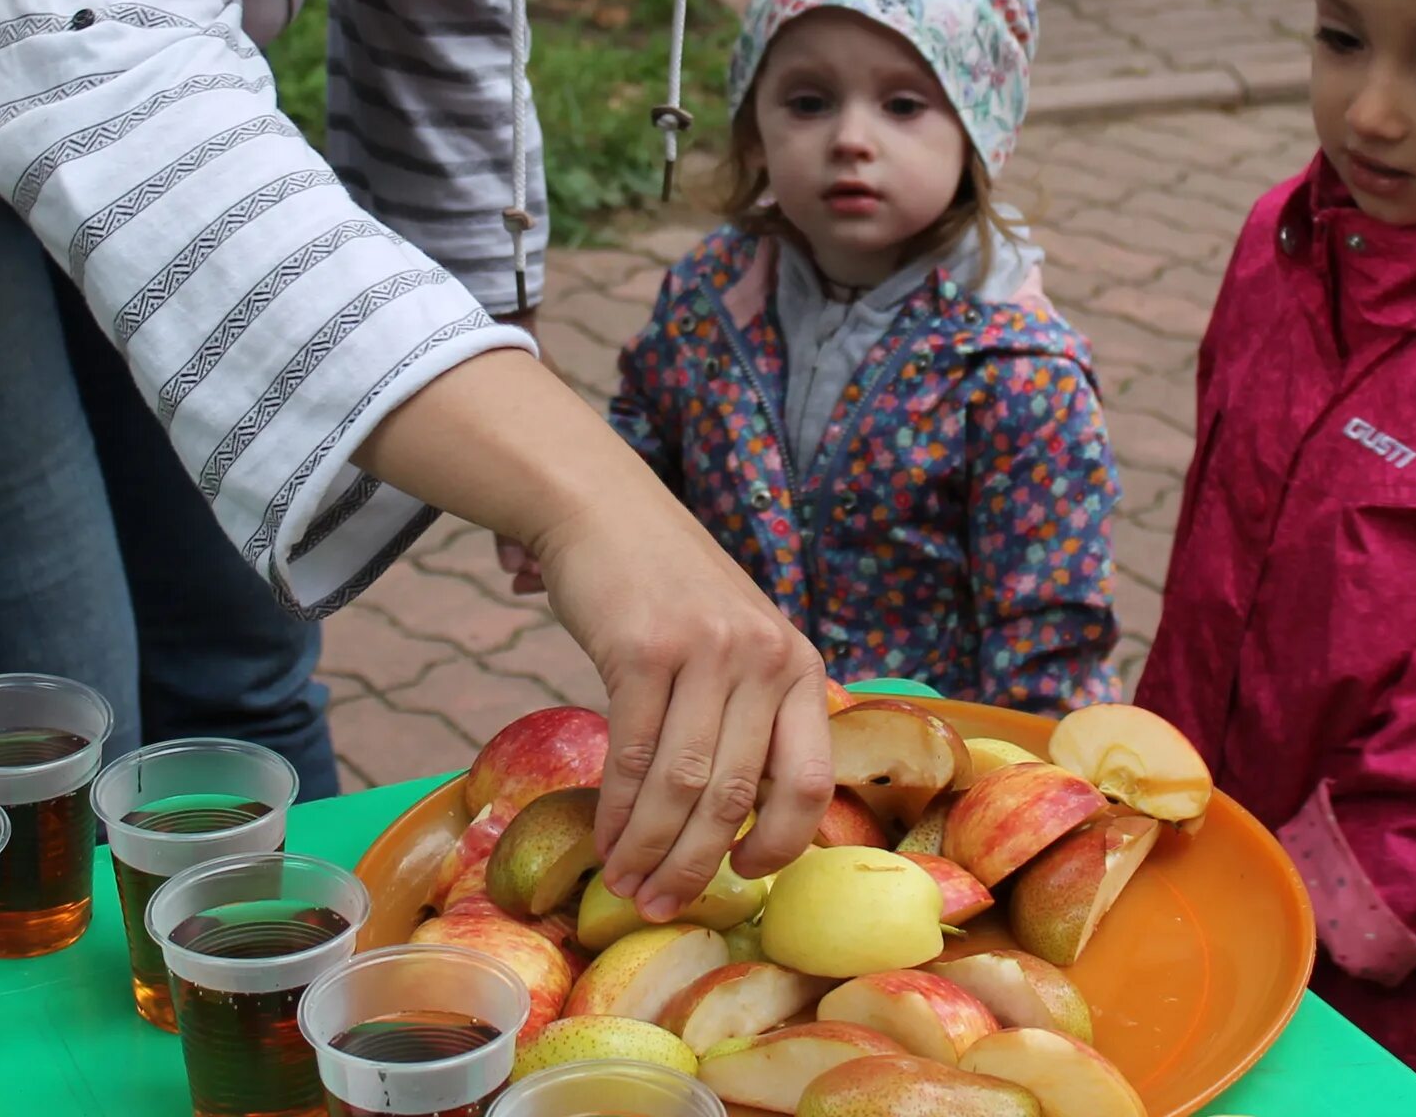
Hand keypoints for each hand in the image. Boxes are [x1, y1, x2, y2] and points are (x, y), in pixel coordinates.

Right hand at [354, 349, 831, 916]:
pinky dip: (616, 811)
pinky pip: (634, 755)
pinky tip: (604, 838)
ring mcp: (707, 652)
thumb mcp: (739, 640)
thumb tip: (738, 819)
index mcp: (799, 662)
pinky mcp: (645, 650)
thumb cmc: (669, 589)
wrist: (604, 510)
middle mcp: (765, 657)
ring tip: (627, 886)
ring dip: (650, 850)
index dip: (782, 843)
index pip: (812, 779)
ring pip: (683, 786)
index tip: (745, 876)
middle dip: (696, 865)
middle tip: (662, 905)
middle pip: (737, 795)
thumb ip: (752, 712)